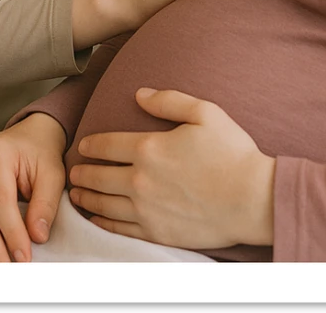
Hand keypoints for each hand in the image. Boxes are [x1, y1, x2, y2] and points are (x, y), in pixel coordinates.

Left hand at [67, 88, 274, 250]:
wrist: (252, 199)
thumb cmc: (232, 153)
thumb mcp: (204, 112)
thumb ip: (168, 100)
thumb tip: (139, 94)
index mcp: (150, 148)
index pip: (107, 145)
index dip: (90, 145)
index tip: (83, 146)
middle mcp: (141, 180)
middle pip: (98, 176)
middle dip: (82, 173)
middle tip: (73, 172)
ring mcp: (147, 209)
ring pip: (103, 204)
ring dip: (86, 198)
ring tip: (76, 194)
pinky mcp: (156, 232)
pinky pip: (119, 228)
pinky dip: (102, 222)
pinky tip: (96, 218)